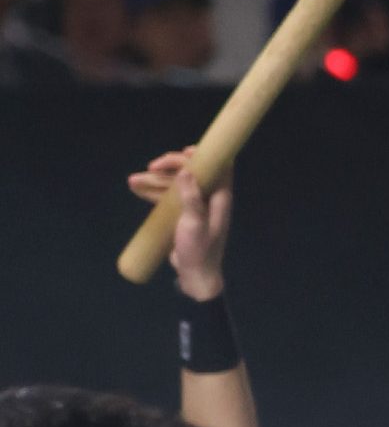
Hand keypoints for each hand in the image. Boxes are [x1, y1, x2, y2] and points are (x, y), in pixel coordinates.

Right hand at [129, 153, 229, 299]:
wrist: (194, 275)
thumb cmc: (199, 250)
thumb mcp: (194, 224)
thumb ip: (192, 198)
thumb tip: (188, 171)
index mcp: (219, 199)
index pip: (218, 169)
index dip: (205, 156)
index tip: (185, 151)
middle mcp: (209, 199)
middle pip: (192, 172)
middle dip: (171, 166)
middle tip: (151, 166)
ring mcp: (195, 206)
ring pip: (175, 184)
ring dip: (155, 180)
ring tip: (132, 180)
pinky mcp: (183, 215)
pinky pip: (168, 197)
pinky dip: (153, 192)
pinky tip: (136, 189)